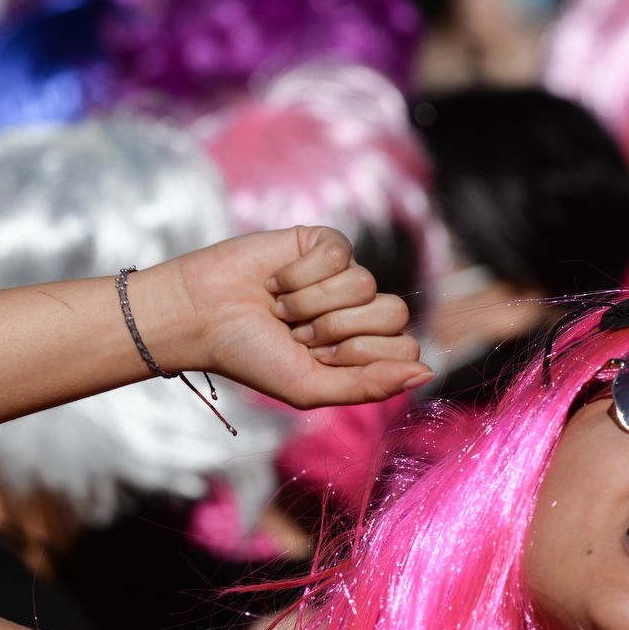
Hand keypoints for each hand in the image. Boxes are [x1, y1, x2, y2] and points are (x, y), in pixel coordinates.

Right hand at [154, 227, 431, 408]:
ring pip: (365, 283)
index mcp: (362, 349)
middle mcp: (359, 311)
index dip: (360, 354)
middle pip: (394, 313)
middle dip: (339, 328)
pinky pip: (340, 254)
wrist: (201, 316)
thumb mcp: (309, 386)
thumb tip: (427, 372)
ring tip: (281, 308)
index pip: (405, 347)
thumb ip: (370, 385)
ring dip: (313, 302)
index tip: (317, 358)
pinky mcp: (323, 243)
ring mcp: (344, 275)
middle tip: (299, 333)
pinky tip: (277, 280)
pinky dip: (302, 272)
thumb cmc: (252, 356)